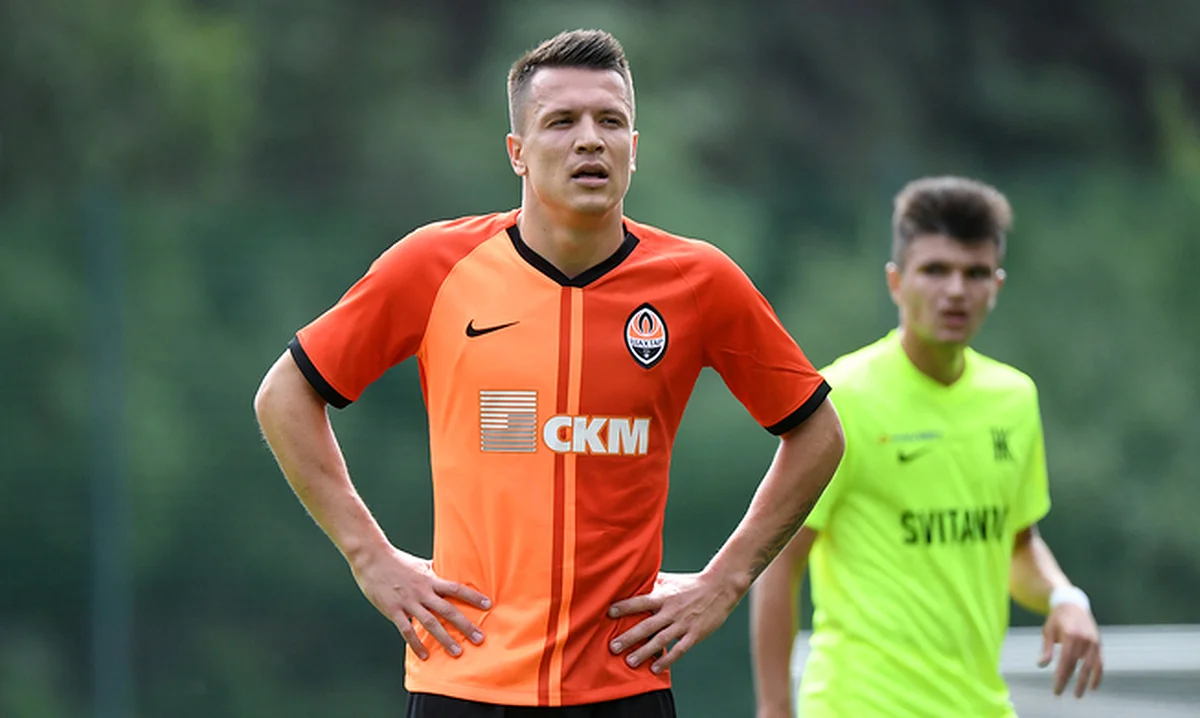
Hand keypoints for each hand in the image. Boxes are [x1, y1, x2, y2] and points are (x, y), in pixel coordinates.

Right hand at [351, 546, 490, 659]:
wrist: (372, 559)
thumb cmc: (397, 561)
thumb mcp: (420, 564)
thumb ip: (434, 569)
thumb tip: (448, 567)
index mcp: (430, 580)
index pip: (457, 589)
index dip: (473, 597)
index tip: (488, 605)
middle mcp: (422, 592)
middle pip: (448, 610)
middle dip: (465, 625)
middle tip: (479, 638)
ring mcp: (408, 602)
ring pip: (430, 623)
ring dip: (445, 639)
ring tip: (457, 652)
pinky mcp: (393, 610)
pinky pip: (406, 631)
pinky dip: (416, 644)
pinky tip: (424, 655)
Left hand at [607, 571, 743, 673]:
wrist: (720, 589)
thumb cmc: (691, 584)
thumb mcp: (670, 579)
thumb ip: (652, 582)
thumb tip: (632, 576)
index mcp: (664, 596)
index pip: (641, 601)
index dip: (625, 607)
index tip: (609, 613)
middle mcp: (671, 610)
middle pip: (647, 625)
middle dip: (629, 637)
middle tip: (613, 647)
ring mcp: (683, 624)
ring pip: (660, 640)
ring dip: (644, 652)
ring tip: (629, 662)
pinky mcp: (694, 635)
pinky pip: (679, 650)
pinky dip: (666, 660)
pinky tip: (655, 669)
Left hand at [1038, 603, 1102, 696]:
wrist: (1072, 604)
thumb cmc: (1057, 619)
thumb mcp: (1048, 631)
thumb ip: (1047, 649)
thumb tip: (1041, 665)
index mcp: (1070, 634)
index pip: (1066, 661)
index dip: (1061, 676)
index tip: (1056, 688)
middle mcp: (1084, 638)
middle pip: (1077, 665)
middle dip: (1068, 681)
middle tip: (1060, 693)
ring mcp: (1094, 641)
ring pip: (1091, 666)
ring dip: (1085, 682)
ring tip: (1078, 695)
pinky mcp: (1099, 644)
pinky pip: (1100, 663)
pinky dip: (1097, 676)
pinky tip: (1093, 687)